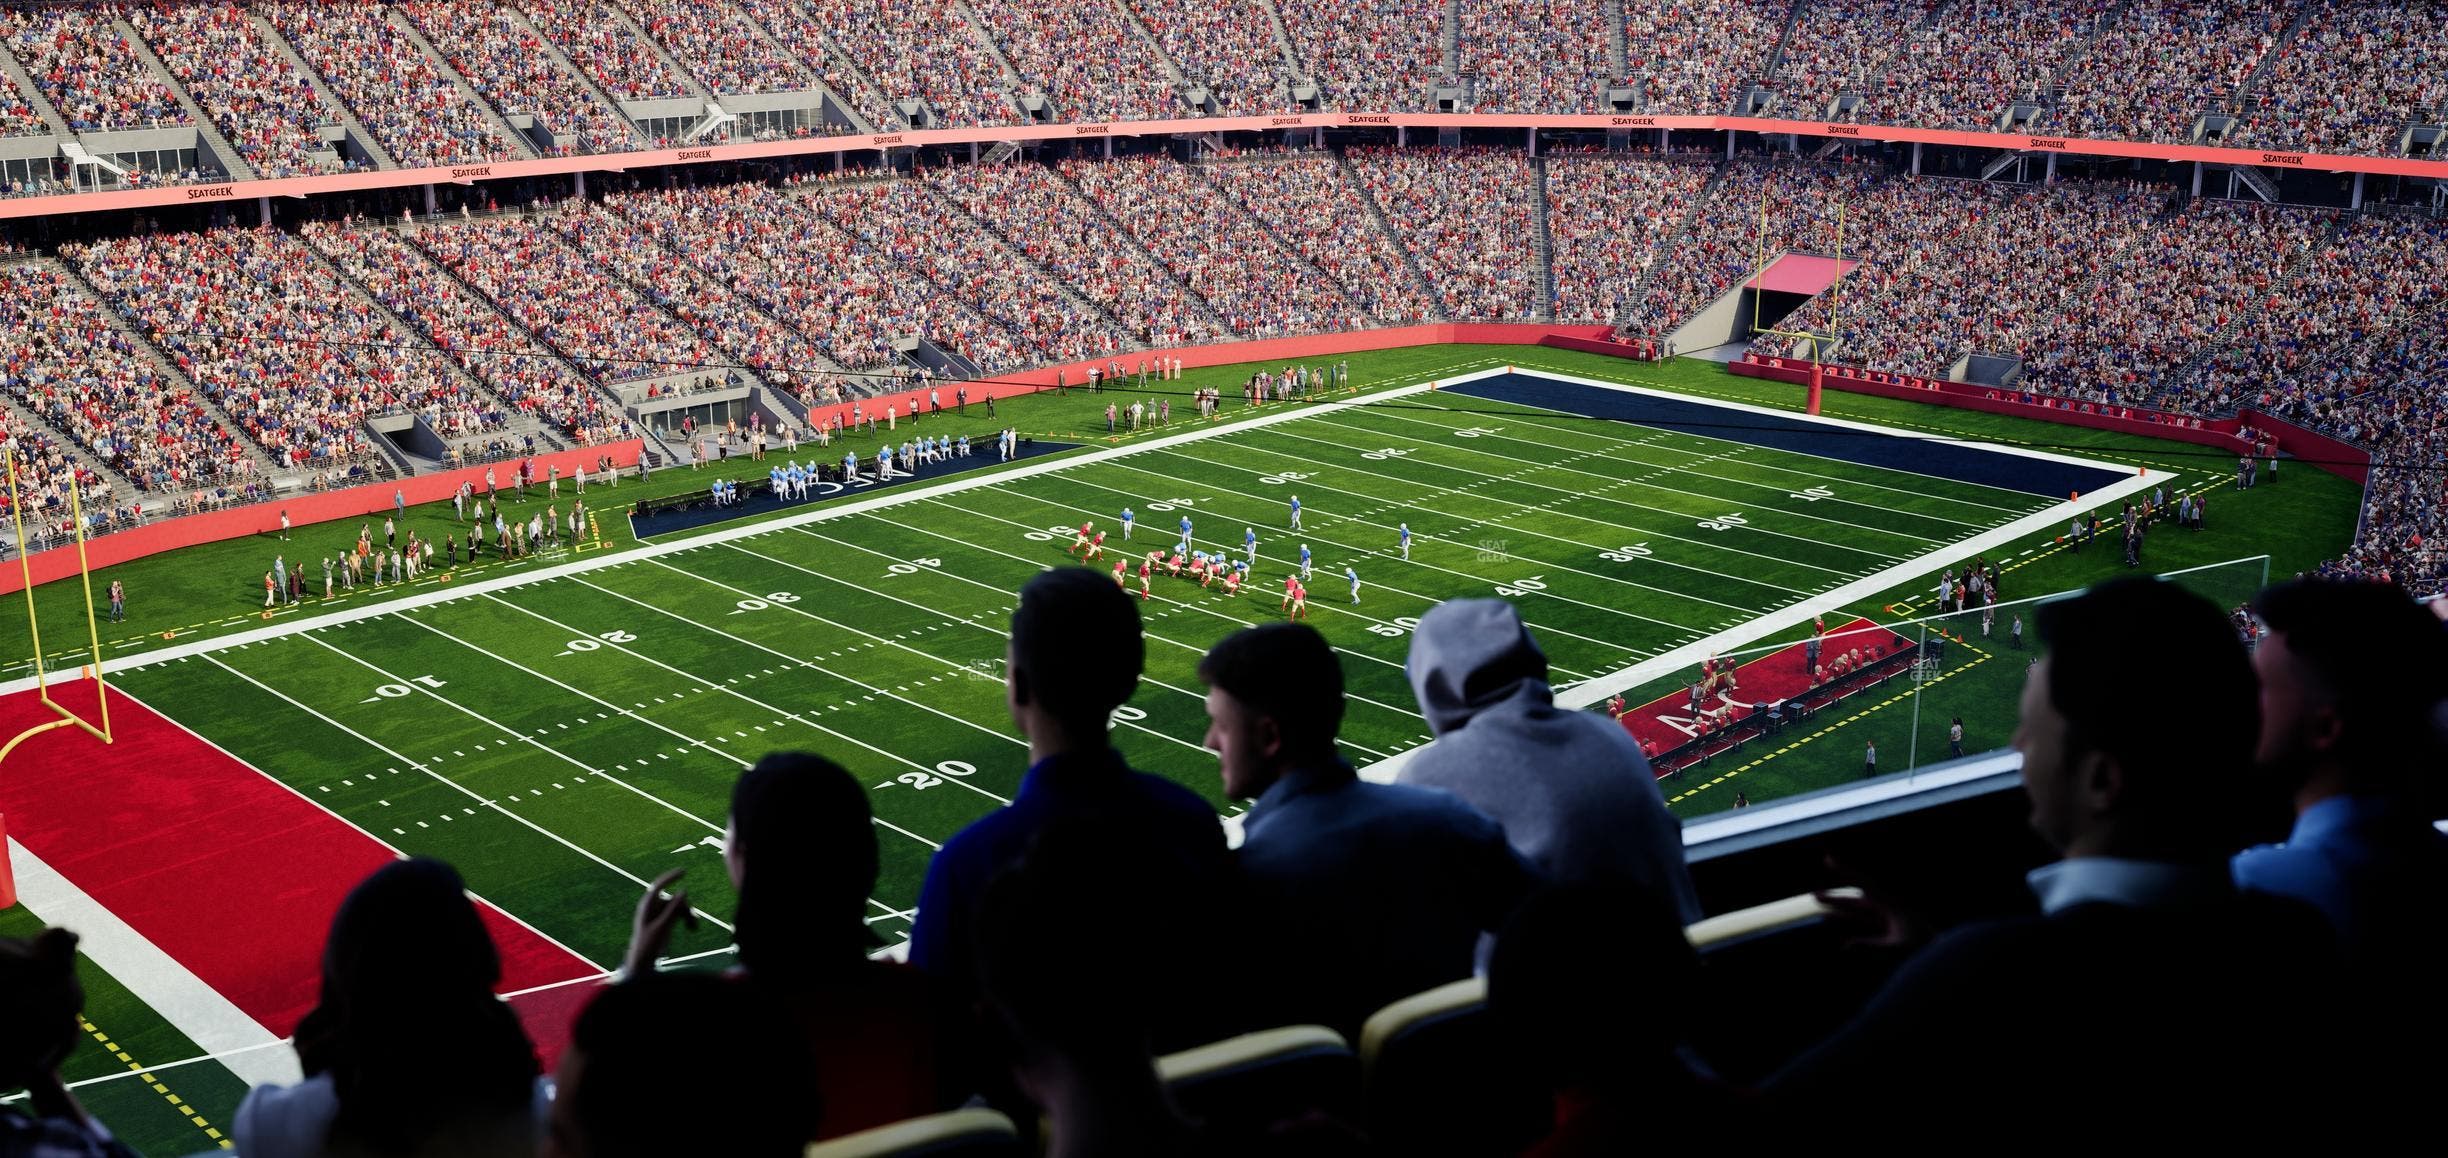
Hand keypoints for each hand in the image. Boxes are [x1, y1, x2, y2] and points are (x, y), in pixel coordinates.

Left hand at [622, 868, 696, 978]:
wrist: (644, 959)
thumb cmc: (649, 943)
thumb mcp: (663, 926)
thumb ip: (673, 909)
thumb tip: (684, 891)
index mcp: (647, 906)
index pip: (659, 886)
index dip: (670, 877)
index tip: (683, 871)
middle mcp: (653, 907)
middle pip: (674, 899)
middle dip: (685, 908)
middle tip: (694, 921)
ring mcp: (659, 913)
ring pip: (678, 907)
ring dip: (688, 915)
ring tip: (694, 927)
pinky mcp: (665, 920)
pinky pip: (678, 914)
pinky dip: (686, 919)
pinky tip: (692, 929)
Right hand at [1813, 856, 1930, 951]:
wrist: (1943, 956)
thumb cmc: (1924, 950)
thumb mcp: (1896, 949)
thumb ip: (1871, 947)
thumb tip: (1844, 946)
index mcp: (1892, 905)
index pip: (1863, 883)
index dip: (1845, 871)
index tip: (1827, 859)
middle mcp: (1889, 911)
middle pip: (1857, 902)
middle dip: (1836, 899)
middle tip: (1815, 895)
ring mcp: (1890, 924)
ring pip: (1859, 916)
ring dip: (1841, 914)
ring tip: (1822, 912)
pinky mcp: (1892, 937)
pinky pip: (1867, 932)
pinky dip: (1853, 935)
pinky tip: (1842, 942)